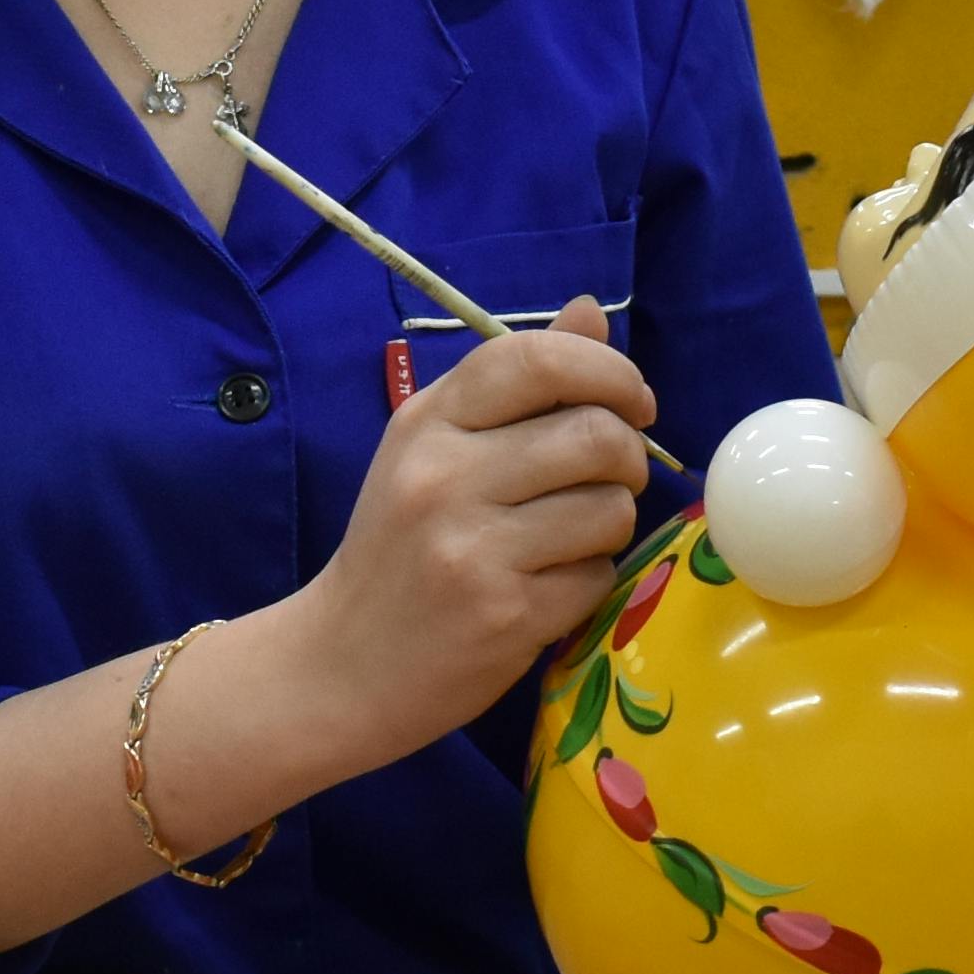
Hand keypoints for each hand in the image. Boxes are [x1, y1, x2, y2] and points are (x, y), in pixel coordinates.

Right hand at [259, 297, 651, 768]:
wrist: (341, 663)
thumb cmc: (398, 547)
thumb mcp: (437, 448)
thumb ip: (517, 381)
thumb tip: (591, 310)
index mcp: (427, 421)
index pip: (538, 359)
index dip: (609, 371)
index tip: (632, 404)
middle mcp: (444, 476)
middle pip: (596, 435)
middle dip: (628, 456)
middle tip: (611, 479)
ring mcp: (473, 548)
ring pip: (610, 509)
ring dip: (611, 524)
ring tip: (569, 538)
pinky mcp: (505, 615)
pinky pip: (597, 576)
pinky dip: (589, 581)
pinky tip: (547, 588)